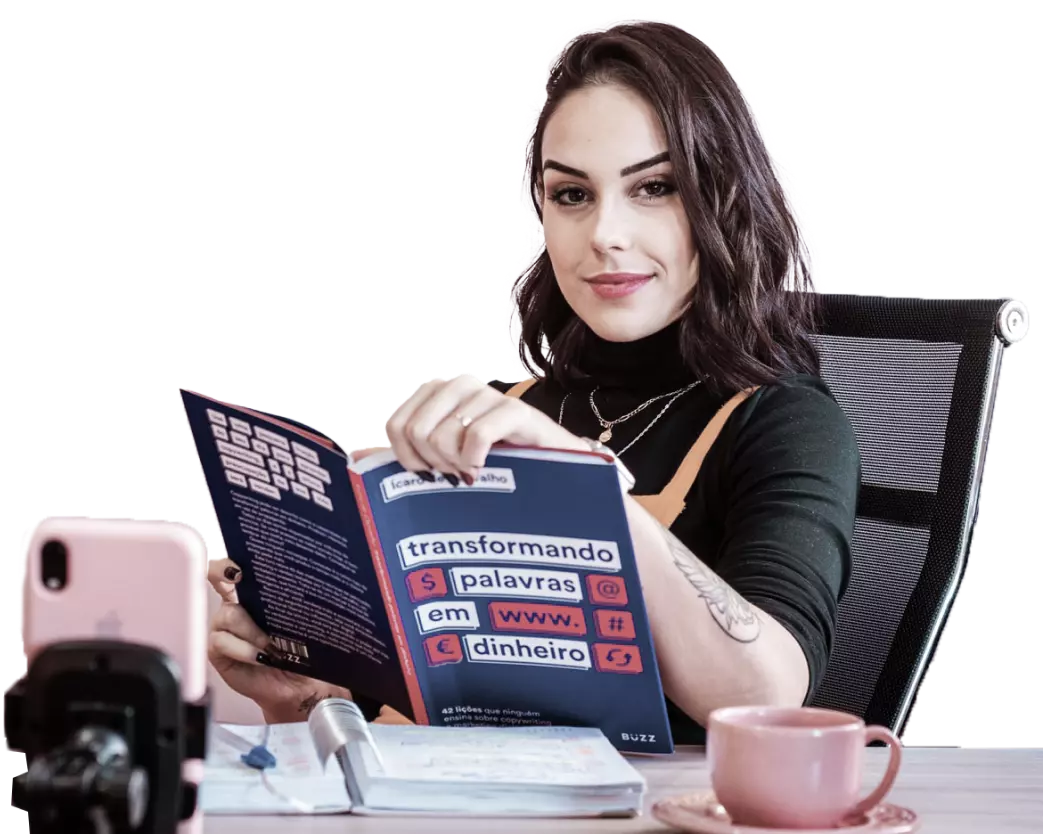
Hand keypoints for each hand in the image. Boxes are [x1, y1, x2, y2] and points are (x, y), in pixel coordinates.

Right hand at [207, 557, 350, 721]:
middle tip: (240, 578)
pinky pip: (221, 642)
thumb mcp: (302, 621)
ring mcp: (223, 627)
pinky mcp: (217, 650)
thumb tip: (308, 580)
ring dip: (251, 629)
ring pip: (227, 614)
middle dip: (225, 574)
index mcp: (253, 593)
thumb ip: (295, 602)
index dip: (227, 560)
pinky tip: (259, 656)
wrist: (298, 685)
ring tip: (271, 645)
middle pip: (216, 579)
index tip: (238, 565)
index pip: (232, 565)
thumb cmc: (301, 650)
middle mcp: (234, 605)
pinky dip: (243, 648)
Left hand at [384, 376, 586, 482]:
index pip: (396, 425)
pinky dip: (477, 462)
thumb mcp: (443, 459)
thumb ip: (401, 456)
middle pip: (416, 432)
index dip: (407, 458)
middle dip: (434, 463)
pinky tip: (487, 468)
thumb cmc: (492, 464)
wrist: (552, 468)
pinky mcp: (516, 411)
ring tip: (476, 470)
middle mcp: (459, 386)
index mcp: (437, 393)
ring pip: (443, 436)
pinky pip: (476, 437)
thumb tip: (354, 457)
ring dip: (457, 466)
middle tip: (457, 473)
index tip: (430, 473)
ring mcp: (488, 395)